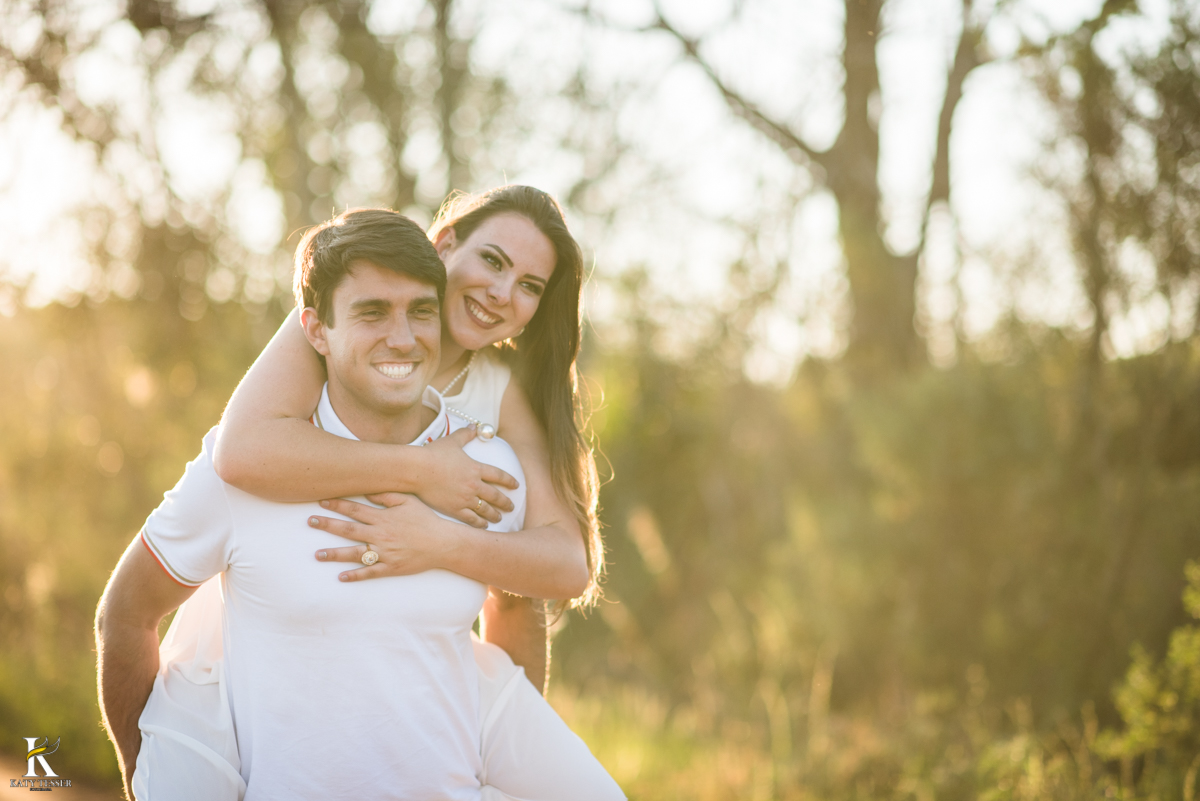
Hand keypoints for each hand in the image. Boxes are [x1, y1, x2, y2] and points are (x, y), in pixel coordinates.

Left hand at [309, 495, 458, 581]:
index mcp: (384, 518)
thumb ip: (387, 496)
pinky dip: (355, 575)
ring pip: (354, 554)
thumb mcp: (409, 502)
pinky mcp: (390, 568)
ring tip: (317, 554)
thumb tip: (368, 494)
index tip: (321, 501)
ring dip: (334, 554)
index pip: (355, 510)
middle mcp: (381, 535)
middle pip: (349, 530)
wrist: (444, 543)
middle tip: (310, 522)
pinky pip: (370, 573)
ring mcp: (384, 553)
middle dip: (328, 525)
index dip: (337, 505)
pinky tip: (341, 577)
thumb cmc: (426, 520)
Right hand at [418, 427, 518, 527]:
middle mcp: (474, 485)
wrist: (416, 470)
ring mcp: (464, 499)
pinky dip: (479, 523)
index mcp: (476, 468)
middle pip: (495, 496)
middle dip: (505, 502)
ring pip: (485, 509)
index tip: (516, 485)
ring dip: (494, 514)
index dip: (509, 481)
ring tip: (499, 518)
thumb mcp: (452, 441)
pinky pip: (471, 519)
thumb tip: (474, 426)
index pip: (498, 475)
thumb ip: (465, 434)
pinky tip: (484, 526)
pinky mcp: (453, 509)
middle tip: (511, 507)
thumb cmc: (433, 454)